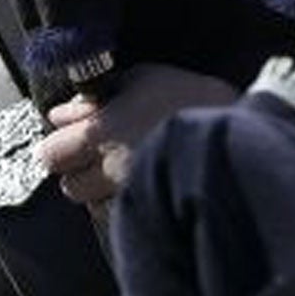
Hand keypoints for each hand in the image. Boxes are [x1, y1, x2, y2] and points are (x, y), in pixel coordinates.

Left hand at [37, 62, 238, 207]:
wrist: (243, 131)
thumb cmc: (191, 97)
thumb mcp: (145, 78)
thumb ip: (96, 97)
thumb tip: (60, 114)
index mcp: (101, 133)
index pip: (50, 155)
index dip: (61, 145)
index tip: (76, 136)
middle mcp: (110, 170)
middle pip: (69, 187)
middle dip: (79, 172)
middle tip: (102, 153)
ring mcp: (131, 197)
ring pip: (94, 206)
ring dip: (102, 191)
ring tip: (128, 170)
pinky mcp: (152, 214)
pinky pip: (123, 216)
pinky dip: (126, 205)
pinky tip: (146, 185)